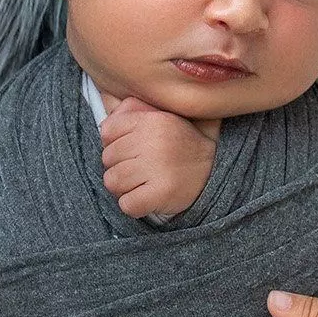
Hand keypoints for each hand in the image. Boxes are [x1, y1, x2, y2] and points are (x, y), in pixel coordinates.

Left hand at [100, 98, 217, 219]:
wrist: (214, 169)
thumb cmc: (178, 143)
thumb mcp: (159, 116)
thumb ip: (130, 111)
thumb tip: (103, 125)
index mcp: (151, 120)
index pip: (107, 132)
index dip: (114, 144)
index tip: (131, 150)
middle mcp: (154, 141)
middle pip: (107, 159)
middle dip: (119, 167)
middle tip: (140, 169)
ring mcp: (157, 168)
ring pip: (112, 182)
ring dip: (124, 187)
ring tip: (142, 183)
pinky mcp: (161, 193)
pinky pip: (126, 205)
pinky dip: (133, 205)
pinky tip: (147, 198)